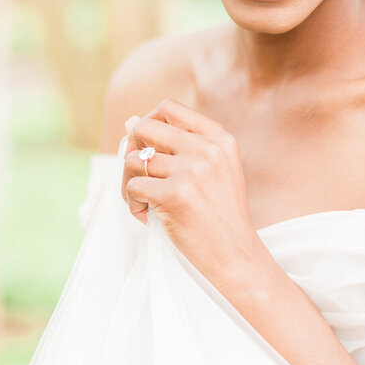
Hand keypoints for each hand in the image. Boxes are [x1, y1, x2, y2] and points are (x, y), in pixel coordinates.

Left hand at [122, 100, 266, 287]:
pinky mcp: (175, 196)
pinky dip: (132, 204)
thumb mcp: (214, 172)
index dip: (148, 123)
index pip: (169, 108)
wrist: (236, 256)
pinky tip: (146, 217)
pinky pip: (133, 187)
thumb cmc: (221, 216)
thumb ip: (178, 147)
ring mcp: (192, 171)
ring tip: (143, 204)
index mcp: (219, 138)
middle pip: (144, 128)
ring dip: (128, 184)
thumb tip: (130, 122)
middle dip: (131, 149)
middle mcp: (207, 149)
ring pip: (133, 161)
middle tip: (138, 175)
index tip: (147, 147)